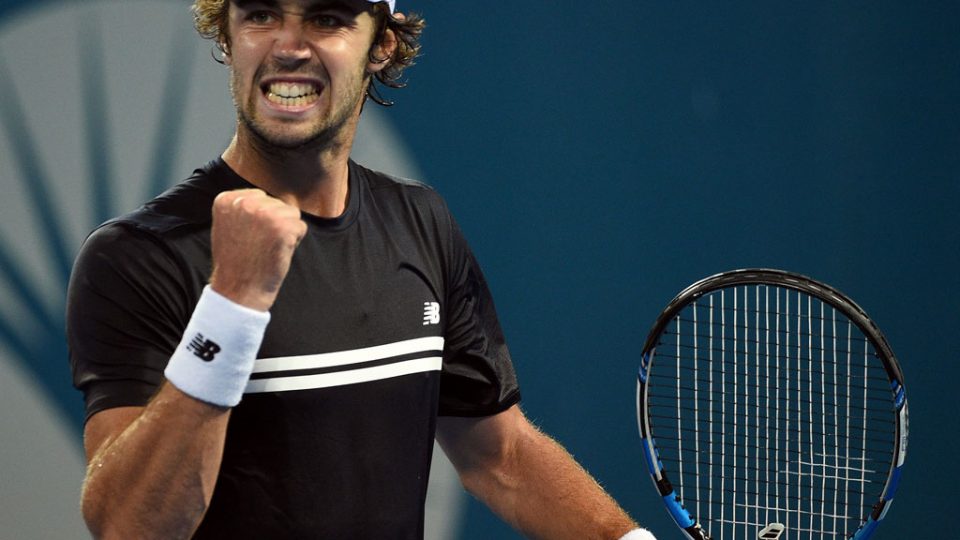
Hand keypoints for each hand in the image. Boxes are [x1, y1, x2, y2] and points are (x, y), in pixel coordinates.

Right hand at [208, 189, 306, 310]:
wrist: (238, 290)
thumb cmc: (236, 262)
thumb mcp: (228, 225)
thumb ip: (244, 207)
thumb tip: (272, 197)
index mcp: (227, 199)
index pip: (260, 197)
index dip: (259, 219)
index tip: (246, 237)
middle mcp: (245, 203)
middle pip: (277, 204)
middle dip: (274, 224)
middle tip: (257, 245)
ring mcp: (264, 214)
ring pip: (291, 214)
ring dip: (285, 232)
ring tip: (266, 249)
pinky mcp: (283, 227)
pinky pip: (300, 227)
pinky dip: (293, 242)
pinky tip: (276, 253)